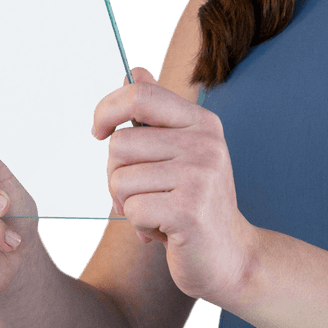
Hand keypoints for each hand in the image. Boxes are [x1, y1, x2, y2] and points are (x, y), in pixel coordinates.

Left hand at [92, 67, 258, 304]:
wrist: (229, 257)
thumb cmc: (195, 204)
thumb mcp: (179, 152)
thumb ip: (156, 114)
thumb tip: (135, 71)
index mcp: (202, 122)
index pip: (140, 94)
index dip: (107, 110)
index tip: (98, 132)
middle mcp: (205, 142)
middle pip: (120, 144)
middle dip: (117, 176)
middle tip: (143, 194)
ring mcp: (201, 174)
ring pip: (120, 179)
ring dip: (128, 205)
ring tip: (158, 213)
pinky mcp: (190, 209)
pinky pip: (132, 209)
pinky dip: (138, 225)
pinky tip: (164, 230)